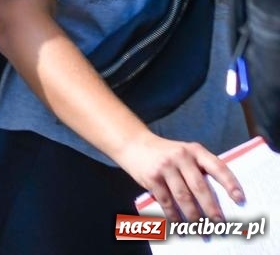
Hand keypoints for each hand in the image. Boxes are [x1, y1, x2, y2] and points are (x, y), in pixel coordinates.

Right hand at [116, 132, 243, 221]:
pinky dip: (174, 215)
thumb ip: (199, 168)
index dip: (230, 184)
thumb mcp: (185, 152)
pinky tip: (180, 224)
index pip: (217, 167)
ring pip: (183, 197)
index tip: (240, 200)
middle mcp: (181, 157)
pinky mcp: (152, 177)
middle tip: (220, 224)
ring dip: (194, 216)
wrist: (133, 143)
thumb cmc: (166, 153)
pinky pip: (166, 201)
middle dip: (211, 209)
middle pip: (200, 187)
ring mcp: (165, 167)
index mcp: (195, 150)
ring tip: (201, 230)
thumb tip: (219, 199)